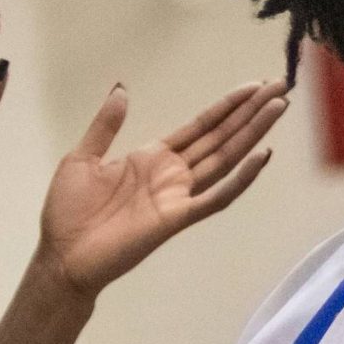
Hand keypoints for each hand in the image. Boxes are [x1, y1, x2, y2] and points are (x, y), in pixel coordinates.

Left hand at [36, 80, 289, 295]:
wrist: (62, 257)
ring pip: (225, 158)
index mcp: (153, 157)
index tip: (253, 86)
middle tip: (281, 86)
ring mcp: (179, 195)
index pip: (200, 126)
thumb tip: (123, 89)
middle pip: (221, 136)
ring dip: (252, 133)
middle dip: (251, 112)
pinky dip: (240, 179)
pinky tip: (261, 156)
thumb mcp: (82, 158)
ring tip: (278, 108)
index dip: (227, 106)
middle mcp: (174, 173)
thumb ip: (106, 125)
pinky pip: (216, 197)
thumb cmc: (69, 212)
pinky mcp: (177, 217)